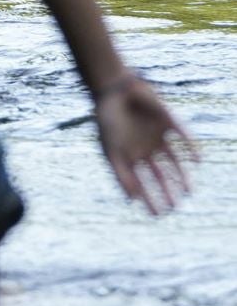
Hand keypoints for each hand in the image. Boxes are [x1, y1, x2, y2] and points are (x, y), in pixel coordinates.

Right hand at [95, 72, 196, 213]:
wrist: (114, 90)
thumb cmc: (108, 121)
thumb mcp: (111, 151)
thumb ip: (121, 175)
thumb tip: (132, 200)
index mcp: (130, 156)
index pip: (142, 182)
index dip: (149, 199)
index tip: (157, 215)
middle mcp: (146, 149)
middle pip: (160, 175)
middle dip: (166, 191)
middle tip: (174, 206)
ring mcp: (158, 137)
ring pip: (174, 161)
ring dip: (181, 176)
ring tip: (188, 191)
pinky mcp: (169, 123)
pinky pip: (184, 138)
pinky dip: (192, 149)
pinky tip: (197, 161)